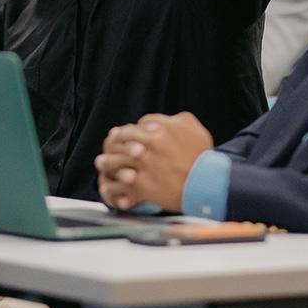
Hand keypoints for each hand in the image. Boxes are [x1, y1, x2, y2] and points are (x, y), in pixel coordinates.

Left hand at [94, 112, 213, 211]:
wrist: (206, 185)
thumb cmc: (203, 157)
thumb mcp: (196, 129)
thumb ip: (180, 120)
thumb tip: (168, 119)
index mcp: (161, 128)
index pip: (142, 122)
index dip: (139, 127)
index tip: (137, 133)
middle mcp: (149, 144)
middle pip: (124, 136)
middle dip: (116, 138)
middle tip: (110, 140)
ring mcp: (143, 165)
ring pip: (116, 159)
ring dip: (107, 160)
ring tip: (101, 162)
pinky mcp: (141, 185)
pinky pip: (119, 185)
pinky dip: (112, 187)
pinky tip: (107, 186)